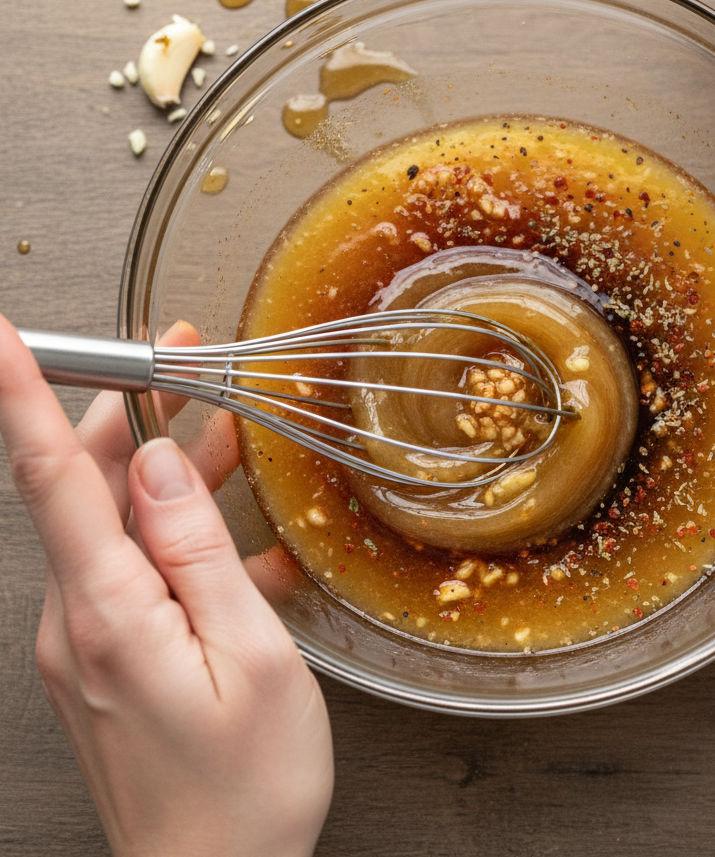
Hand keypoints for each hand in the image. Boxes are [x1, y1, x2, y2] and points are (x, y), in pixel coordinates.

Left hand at [0, 317, 333, 856]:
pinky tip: (236, 551)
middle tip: (183, 365)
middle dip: (129, 413)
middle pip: (82, 487)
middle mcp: (77, 622)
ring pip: (111, 523)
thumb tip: (158, 468)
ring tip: (225, 443)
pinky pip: (130, 571)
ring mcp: (83, 642)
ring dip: (163, 474)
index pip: (50, 480)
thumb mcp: (252, 656)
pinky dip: (177, 539)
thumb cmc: (246, 788)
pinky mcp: (101, 659)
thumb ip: (198, 553)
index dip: (24, 398)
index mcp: (110, 615)